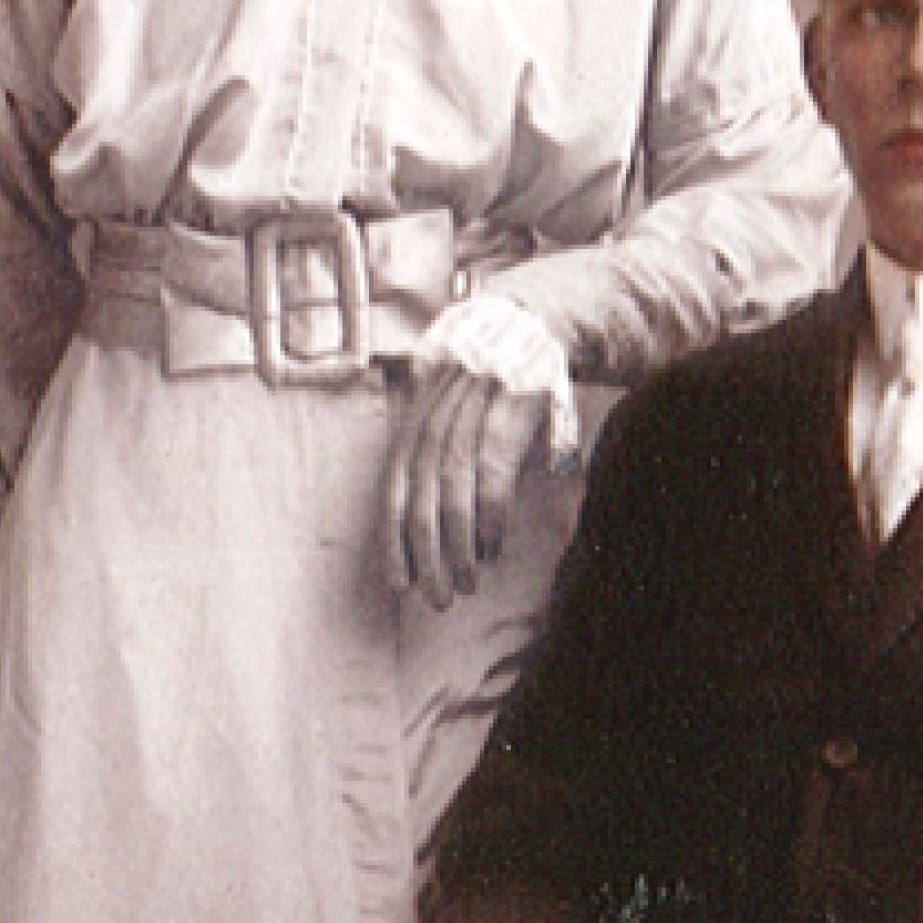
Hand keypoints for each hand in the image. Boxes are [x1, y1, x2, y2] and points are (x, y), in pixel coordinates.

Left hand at [385, 366, 549, 608]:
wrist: (530, 323)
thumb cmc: (486, 380)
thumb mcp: (446, 408)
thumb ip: (432, 457)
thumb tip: (422, 526)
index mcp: (413, 422)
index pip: (393, 491)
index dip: (393, 540)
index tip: (398, 583)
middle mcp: (433, 419)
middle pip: (420, 501)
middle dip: (426, 557)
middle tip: (437, 598)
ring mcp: (469, 416)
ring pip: (452, 495)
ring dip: (459, 548)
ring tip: (467, 584)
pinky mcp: (507, 415)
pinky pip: (492, 479)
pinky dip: (491, 520)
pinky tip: (493, 549)